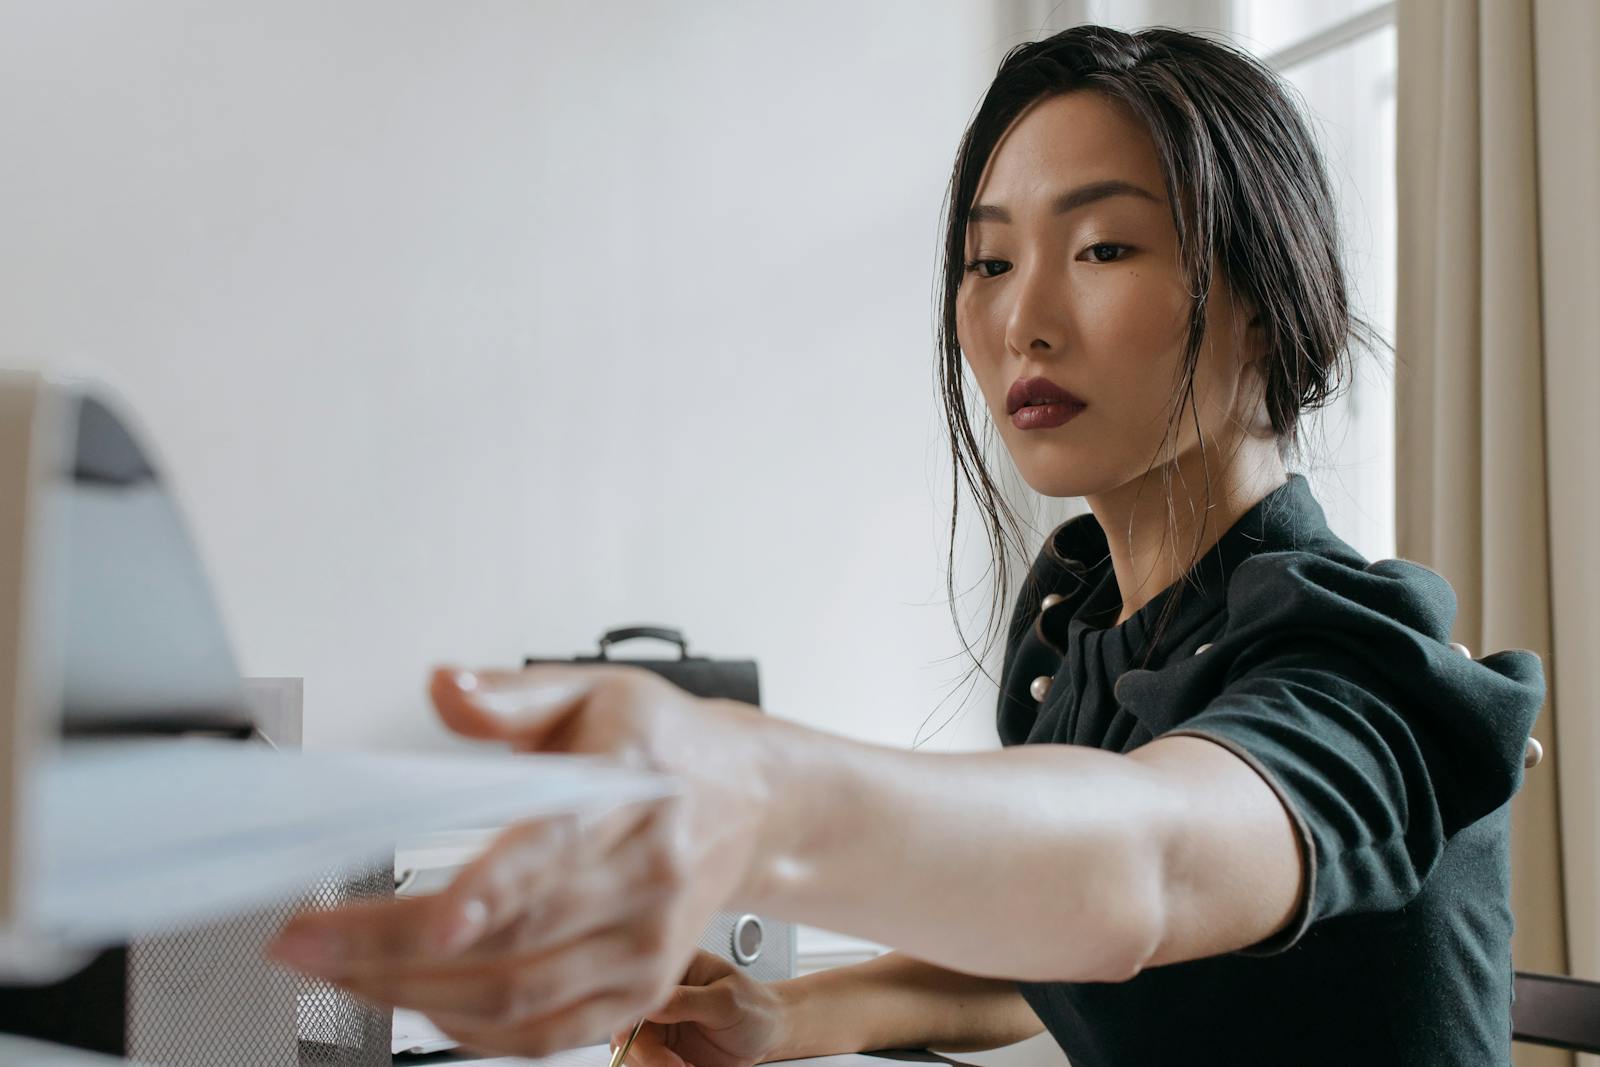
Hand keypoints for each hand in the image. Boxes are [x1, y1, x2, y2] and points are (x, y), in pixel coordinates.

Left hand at [265, 664, 776, 1058]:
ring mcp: (646, 945)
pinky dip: (471, 1033)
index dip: (492, 890)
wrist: (749, 799)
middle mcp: (645, 878)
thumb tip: (442, 686)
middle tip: (304, 942)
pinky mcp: (640, 989)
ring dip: (413, 997)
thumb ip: (510, 697)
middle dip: (393, 951)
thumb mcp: (594, 689)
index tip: (431, 917)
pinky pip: (547, 1038)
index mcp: (632, 791)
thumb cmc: (664, 742)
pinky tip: (416, 1003)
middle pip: (514, 939)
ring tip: (336, 972)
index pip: (556, 850)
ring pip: (519, 999)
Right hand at [609, 949, 788, 1066]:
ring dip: (655, 1066)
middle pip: (627, 1027)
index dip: (631, 1014)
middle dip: (647, 1053)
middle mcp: (661, 997)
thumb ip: (688, 1000)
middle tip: (673, 1065)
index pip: (637, 988)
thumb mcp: (725, 1000)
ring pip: (633, 1051)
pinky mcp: (664, 1050)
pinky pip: (648, 1065)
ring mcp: (660, 1025)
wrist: (769, 1033)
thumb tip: (651, 1001)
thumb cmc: (754, 1007)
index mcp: (674, 970)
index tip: (643, 1035)